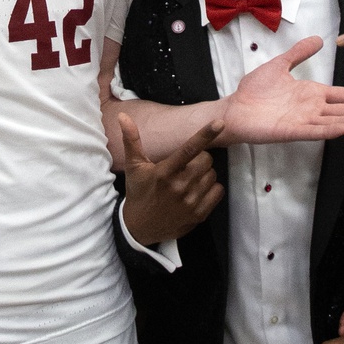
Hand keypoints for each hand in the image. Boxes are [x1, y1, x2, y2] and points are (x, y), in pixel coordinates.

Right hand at [119, 115, 223, 245]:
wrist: (139, 227)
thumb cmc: (138, 192)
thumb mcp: (134, 167)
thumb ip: (132, 140)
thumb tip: (123, 116)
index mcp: (164, 172)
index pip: (188, 149)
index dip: (205, 135)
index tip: (219, 123)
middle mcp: (180, 186)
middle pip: (206, 160)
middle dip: (200, 159)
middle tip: (187, 165)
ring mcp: (191, 202)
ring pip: (212, 175)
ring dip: (205, 174)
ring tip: (190, 179)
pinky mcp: (199, 214)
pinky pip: (218, 192)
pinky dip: (212, 188)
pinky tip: (197, 190)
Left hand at [220, 37, 343, 144]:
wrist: (234, 108)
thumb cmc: (255, 90)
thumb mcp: (279, 65)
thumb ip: (299, 53)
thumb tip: (318, 39)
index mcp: (312, 94)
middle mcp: (312, 109)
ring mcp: (304, 121)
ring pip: (337, 120)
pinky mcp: (292, 131)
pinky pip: (314, 131)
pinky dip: (330, 129)